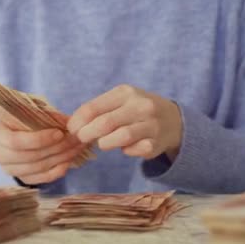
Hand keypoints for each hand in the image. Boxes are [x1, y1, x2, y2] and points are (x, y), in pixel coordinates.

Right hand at [0, 121, 84, 183]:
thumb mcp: (30, 113)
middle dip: (57, 147)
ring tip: (77, 147)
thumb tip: (68, 122)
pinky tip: (69, 161)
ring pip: (39, 167)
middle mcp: (1, 156)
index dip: (39, 139)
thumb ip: (45, 116)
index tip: (59, 133)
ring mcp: (11, 170)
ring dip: (61, 157)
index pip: (17, 142)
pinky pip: (42, 178)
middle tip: (75, 139)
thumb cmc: (23, 120)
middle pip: (31, 156)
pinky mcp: (23, 179)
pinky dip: (58, 171)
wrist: (15, 135)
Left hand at [67, 85, 182, 159]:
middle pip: (105, 123)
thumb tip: (71, 126)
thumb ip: (97, 110)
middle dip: (87, 134)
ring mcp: (151, 124)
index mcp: (125, 92)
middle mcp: (141, 106)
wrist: (173, 120)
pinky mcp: (156, 143)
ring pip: (121, 137)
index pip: (94, 107)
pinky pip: (134, 151)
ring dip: (105, 143)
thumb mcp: (119, 102)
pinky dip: (126, 151)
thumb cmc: (136, 111)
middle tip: (82, 139)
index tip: (71, 129)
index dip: (78, 121)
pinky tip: (125, 148)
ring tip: (102, 143)